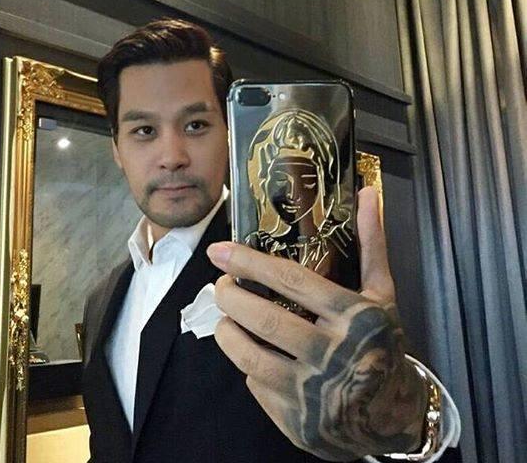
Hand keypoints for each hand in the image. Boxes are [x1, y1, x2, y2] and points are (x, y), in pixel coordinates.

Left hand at [207, 187, 426, 461]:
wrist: (395, 415)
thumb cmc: (383, 344)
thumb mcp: (382, 294)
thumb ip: (370, 243)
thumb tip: (367, 192)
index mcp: (355, 319)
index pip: (293, 282)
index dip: (251, 263)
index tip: (220, 250)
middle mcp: (335, 358)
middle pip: (266, 320)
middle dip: (231, 297)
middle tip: (221, 284)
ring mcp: (315, 396)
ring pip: (251, 358)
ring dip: (227, 331)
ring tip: (226, 315)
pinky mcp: (298, 424)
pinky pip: (256, 388)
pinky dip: (247, 366)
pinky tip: (250, 350)